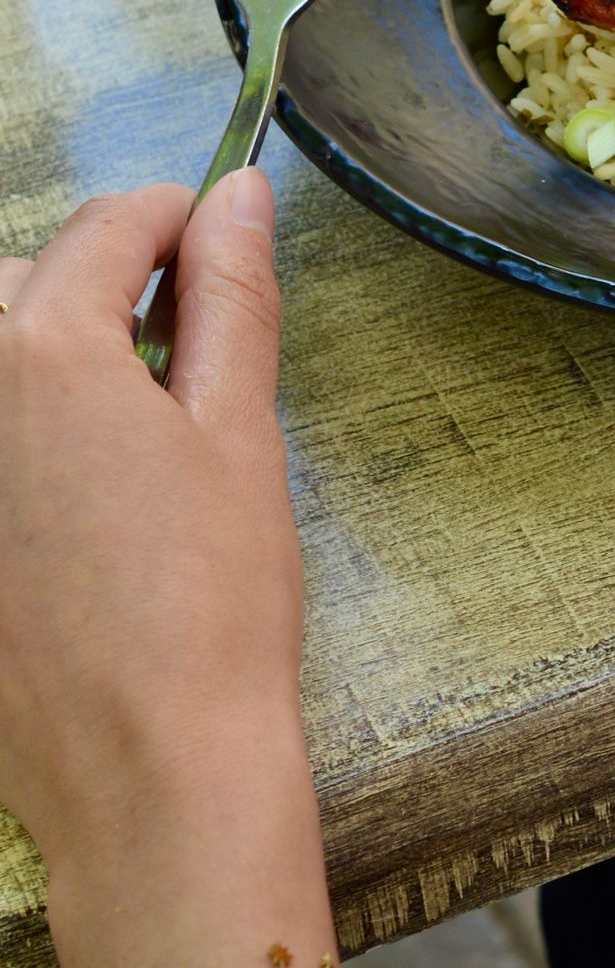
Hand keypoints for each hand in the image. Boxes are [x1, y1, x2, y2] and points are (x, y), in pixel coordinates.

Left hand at [0, 176, 311, 893]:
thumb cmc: (210, 607)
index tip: (217, 246)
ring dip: (43, 365)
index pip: (109, 227)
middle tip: (181, 356)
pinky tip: (71, 517)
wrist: (148, 772)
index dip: (176, 222)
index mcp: (45, 348)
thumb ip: (232, 297)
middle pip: (23, 284)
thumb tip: (236, 195)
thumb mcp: (239, 433)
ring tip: (120, 433)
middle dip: (99, 290)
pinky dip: (20, 450)